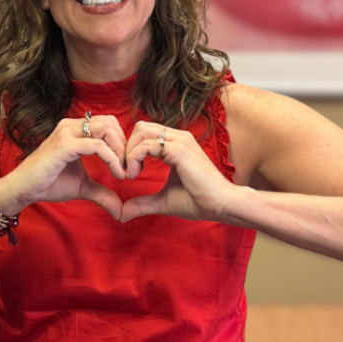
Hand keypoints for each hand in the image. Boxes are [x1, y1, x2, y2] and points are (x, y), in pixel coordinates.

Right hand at [0, 113, 126, 219]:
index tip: (126, 166)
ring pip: (106, 130)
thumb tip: (120, 211)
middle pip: (110, 122)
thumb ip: (102, 193)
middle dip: (124, 145)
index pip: (108, 124)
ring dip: (120, 151)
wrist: (23, 190)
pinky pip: (98, 146)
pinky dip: (112, 159)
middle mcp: (71, 126)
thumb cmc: (49, 184)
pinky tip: (116, 175)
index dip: (122, 143)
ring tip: (122, 172)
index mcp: (75, 129)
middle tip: (128, 168)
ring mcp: (67, 134)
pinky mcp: (64, 146)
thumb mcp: (83, 187)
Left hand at [120, 121, 236, 222]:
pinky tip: (133, 175)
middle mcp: (178, 137)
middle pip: (140, 127)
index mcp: (176, 144)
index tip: (128, 173)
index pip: (145, 133)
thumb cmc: (198, 201)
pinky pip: (147, 145)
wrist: (221, 205)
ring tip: (128, 174)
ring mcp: (179, 141)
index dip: (131, 150)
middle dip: (126, 147)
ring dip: (128, 153)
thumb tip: (122, 214)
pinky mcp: (179, 150)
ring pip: (141, 132)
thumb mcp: (163, 200)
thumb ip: (143, 203)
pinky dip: (134, 158)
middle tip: (124, 171)